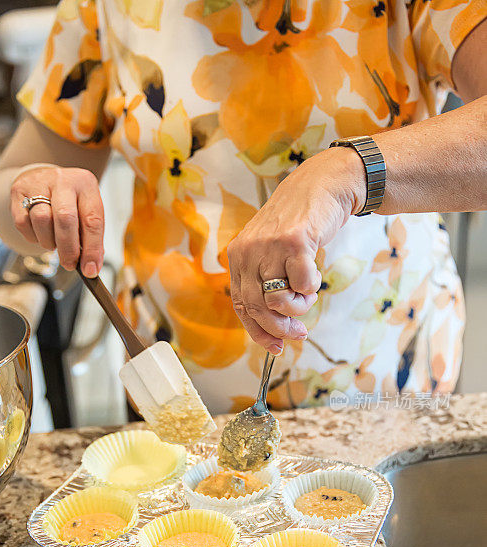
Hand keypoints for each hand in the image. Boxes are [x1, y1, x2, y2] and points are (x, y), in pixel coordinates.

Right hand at [10, 166, 103, 276]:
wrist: (44, 178)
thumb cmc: (70, 200)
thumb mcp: (86, 211)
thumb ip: (91, 238)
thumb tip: (90, 267)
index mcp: (85, 184)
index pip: (92, 220)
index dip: (92, 249)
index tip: (90, 270)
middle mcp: (63, 180)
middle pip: (65, 218)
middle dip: (68, 248)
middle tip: (69, 264)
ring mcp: (38, 183)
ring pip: (41, 220)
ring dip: (49, 241)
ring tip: (54, 242)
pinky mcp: (18, 191)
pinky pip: (23, 223)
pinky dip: (33, 236)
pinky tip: (40, 233)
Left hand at [227, 147, 364, 352]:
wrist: (322, 186)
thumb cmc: (298, 225)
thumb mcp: (271, 253)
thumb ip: (266, 284)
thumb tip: (274, 330)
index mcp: (237, 256)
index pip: (241, 305)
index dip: (258, 331)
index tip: (275, 347)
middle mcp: (247, 251)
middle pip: (257, 307)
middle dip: (280, 327)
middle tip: (299, 332)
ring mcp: (269, 246)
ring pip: (278, 300)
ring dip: (299, 306)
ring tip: (308, 294)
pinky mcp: (293, 242)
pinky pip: (302, 284)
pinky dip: (311, 286)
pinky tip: (314, 272)